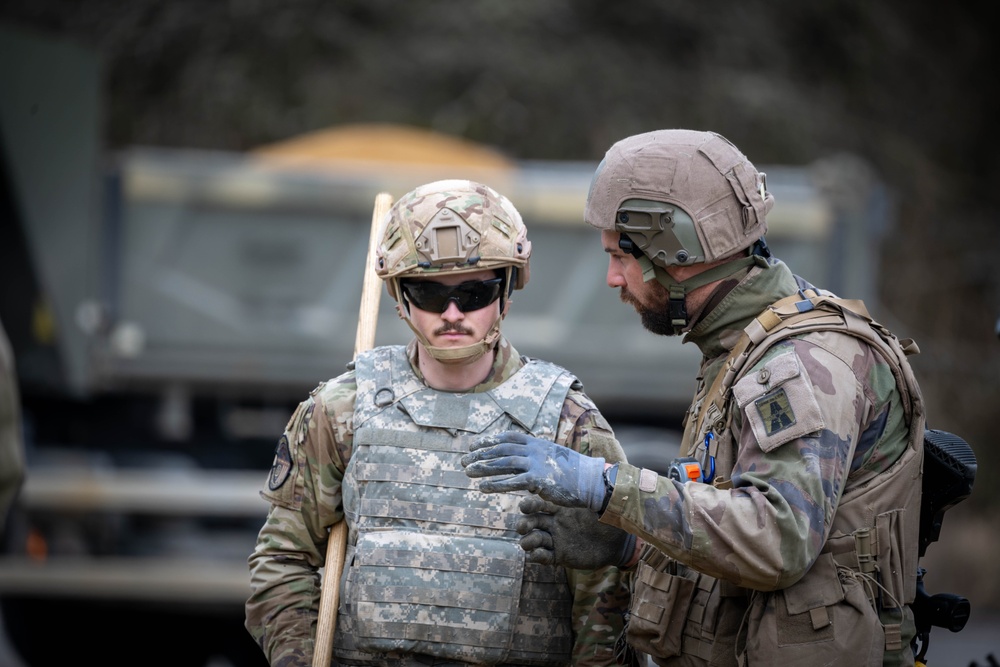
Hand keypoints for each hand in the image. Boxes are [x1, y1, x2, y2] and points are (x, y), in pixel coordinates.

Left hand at [461, 431, 606, 510]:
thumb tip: (523, 468)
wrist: (591, 481)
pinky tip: (482, 487)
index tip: (474, 445)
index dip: (489, 440)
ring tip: (467, 472)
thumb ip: (537, 459)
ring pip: (503, 463)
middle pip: (501, 449)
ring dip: (483, 467)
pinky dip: (495, 484)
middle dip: (481, 454)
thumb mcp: (553, 459)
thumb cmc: (573, 473)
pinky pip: (512, 482)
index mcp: (537, 443)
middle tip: (464, 461)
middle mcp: (535, 450)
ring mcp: (536, 464)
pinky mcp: (538, 480)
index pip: (508, 437)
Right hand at [516, 496, 636, 568]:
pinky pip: (543, 557)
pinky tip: (538, 554)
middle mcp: (555, 524)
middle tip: (523, 527)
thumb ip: (592, 494)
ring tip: (532, 543)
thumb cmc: (609, 520)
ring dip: (528, 541)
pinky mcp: (560, 556)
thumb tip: (589, 480)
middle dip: (523, 524)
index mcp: (561, 509)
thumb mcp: (601, 505)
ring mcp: (556, 540)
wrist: (617, 543)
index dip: (529, 505)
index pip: (539, 504)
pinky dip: (537, 556)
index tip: (525, 506)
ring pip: (533, 540)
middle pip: (531, 522)